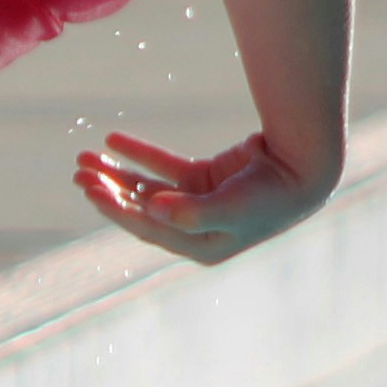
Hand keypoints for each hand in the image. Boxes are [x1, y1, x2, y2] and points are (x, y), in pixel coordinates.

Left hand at [74, 130, 321, 265]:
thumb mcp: (232, 208)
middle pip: (141, 209)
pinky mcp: (206, 179)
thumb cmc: (272, 195)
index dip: (115, 207)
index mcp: (200, 247)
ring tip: (85, 156)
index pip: (146, 227)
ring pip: (147, 188)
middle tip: (78, 170)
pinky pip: (165, 167)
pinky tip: (115, 139)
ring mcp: (200, 203)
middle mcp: (197, 229)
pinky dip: (141, 155)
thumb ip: (191, 211)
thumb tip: (151, 209)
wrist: (309, 169)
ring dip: (118, 172)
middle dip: (109, 189)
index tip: (89, 187)